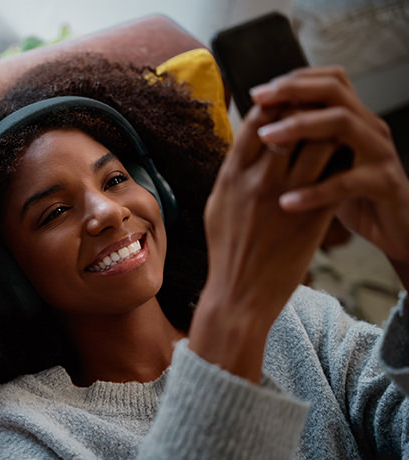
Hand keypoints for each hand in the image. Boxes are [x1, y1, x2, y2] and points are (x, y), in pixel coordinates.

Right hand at [188, 103, 335, 382]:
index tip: (287, 102)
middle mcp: (258, 179)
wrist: (239, 294)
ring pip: (321, 142)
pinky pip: (336, 175)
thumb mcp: (216, 205)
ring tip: (335, 131)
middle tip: (317, 109)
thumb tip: (244, 146)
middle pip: (292, 121)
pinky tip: (344, 160)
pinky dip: (342, 162)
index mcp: (232, 174)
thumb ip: (231, 172)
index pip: (257, 118)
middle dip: (306, 109)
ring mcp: (287, 196)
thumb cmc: (225, 250)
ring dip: (330, 131)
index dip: (276, 102)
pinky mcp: (312, 216)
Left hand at [251, 67, 408, 263]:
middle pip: (334, 91)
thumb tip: (259, 130)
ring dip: (300, 126)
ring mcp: (379, 153)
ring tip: (266, 138)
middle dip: (293, 91)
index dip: (294, 80)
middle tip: (259, 100)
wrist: (397, 229)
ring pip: (342, 123)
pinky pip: (347, 182)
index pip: (329, 81)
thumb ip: (305, 145)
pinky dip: (315, 191)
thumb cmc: (356, 197)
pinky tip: (287, 201)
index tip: (259, 92)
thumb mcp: (327, 164)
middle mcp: (369, 128)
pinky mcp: (384, 183)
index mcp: (355, 121)